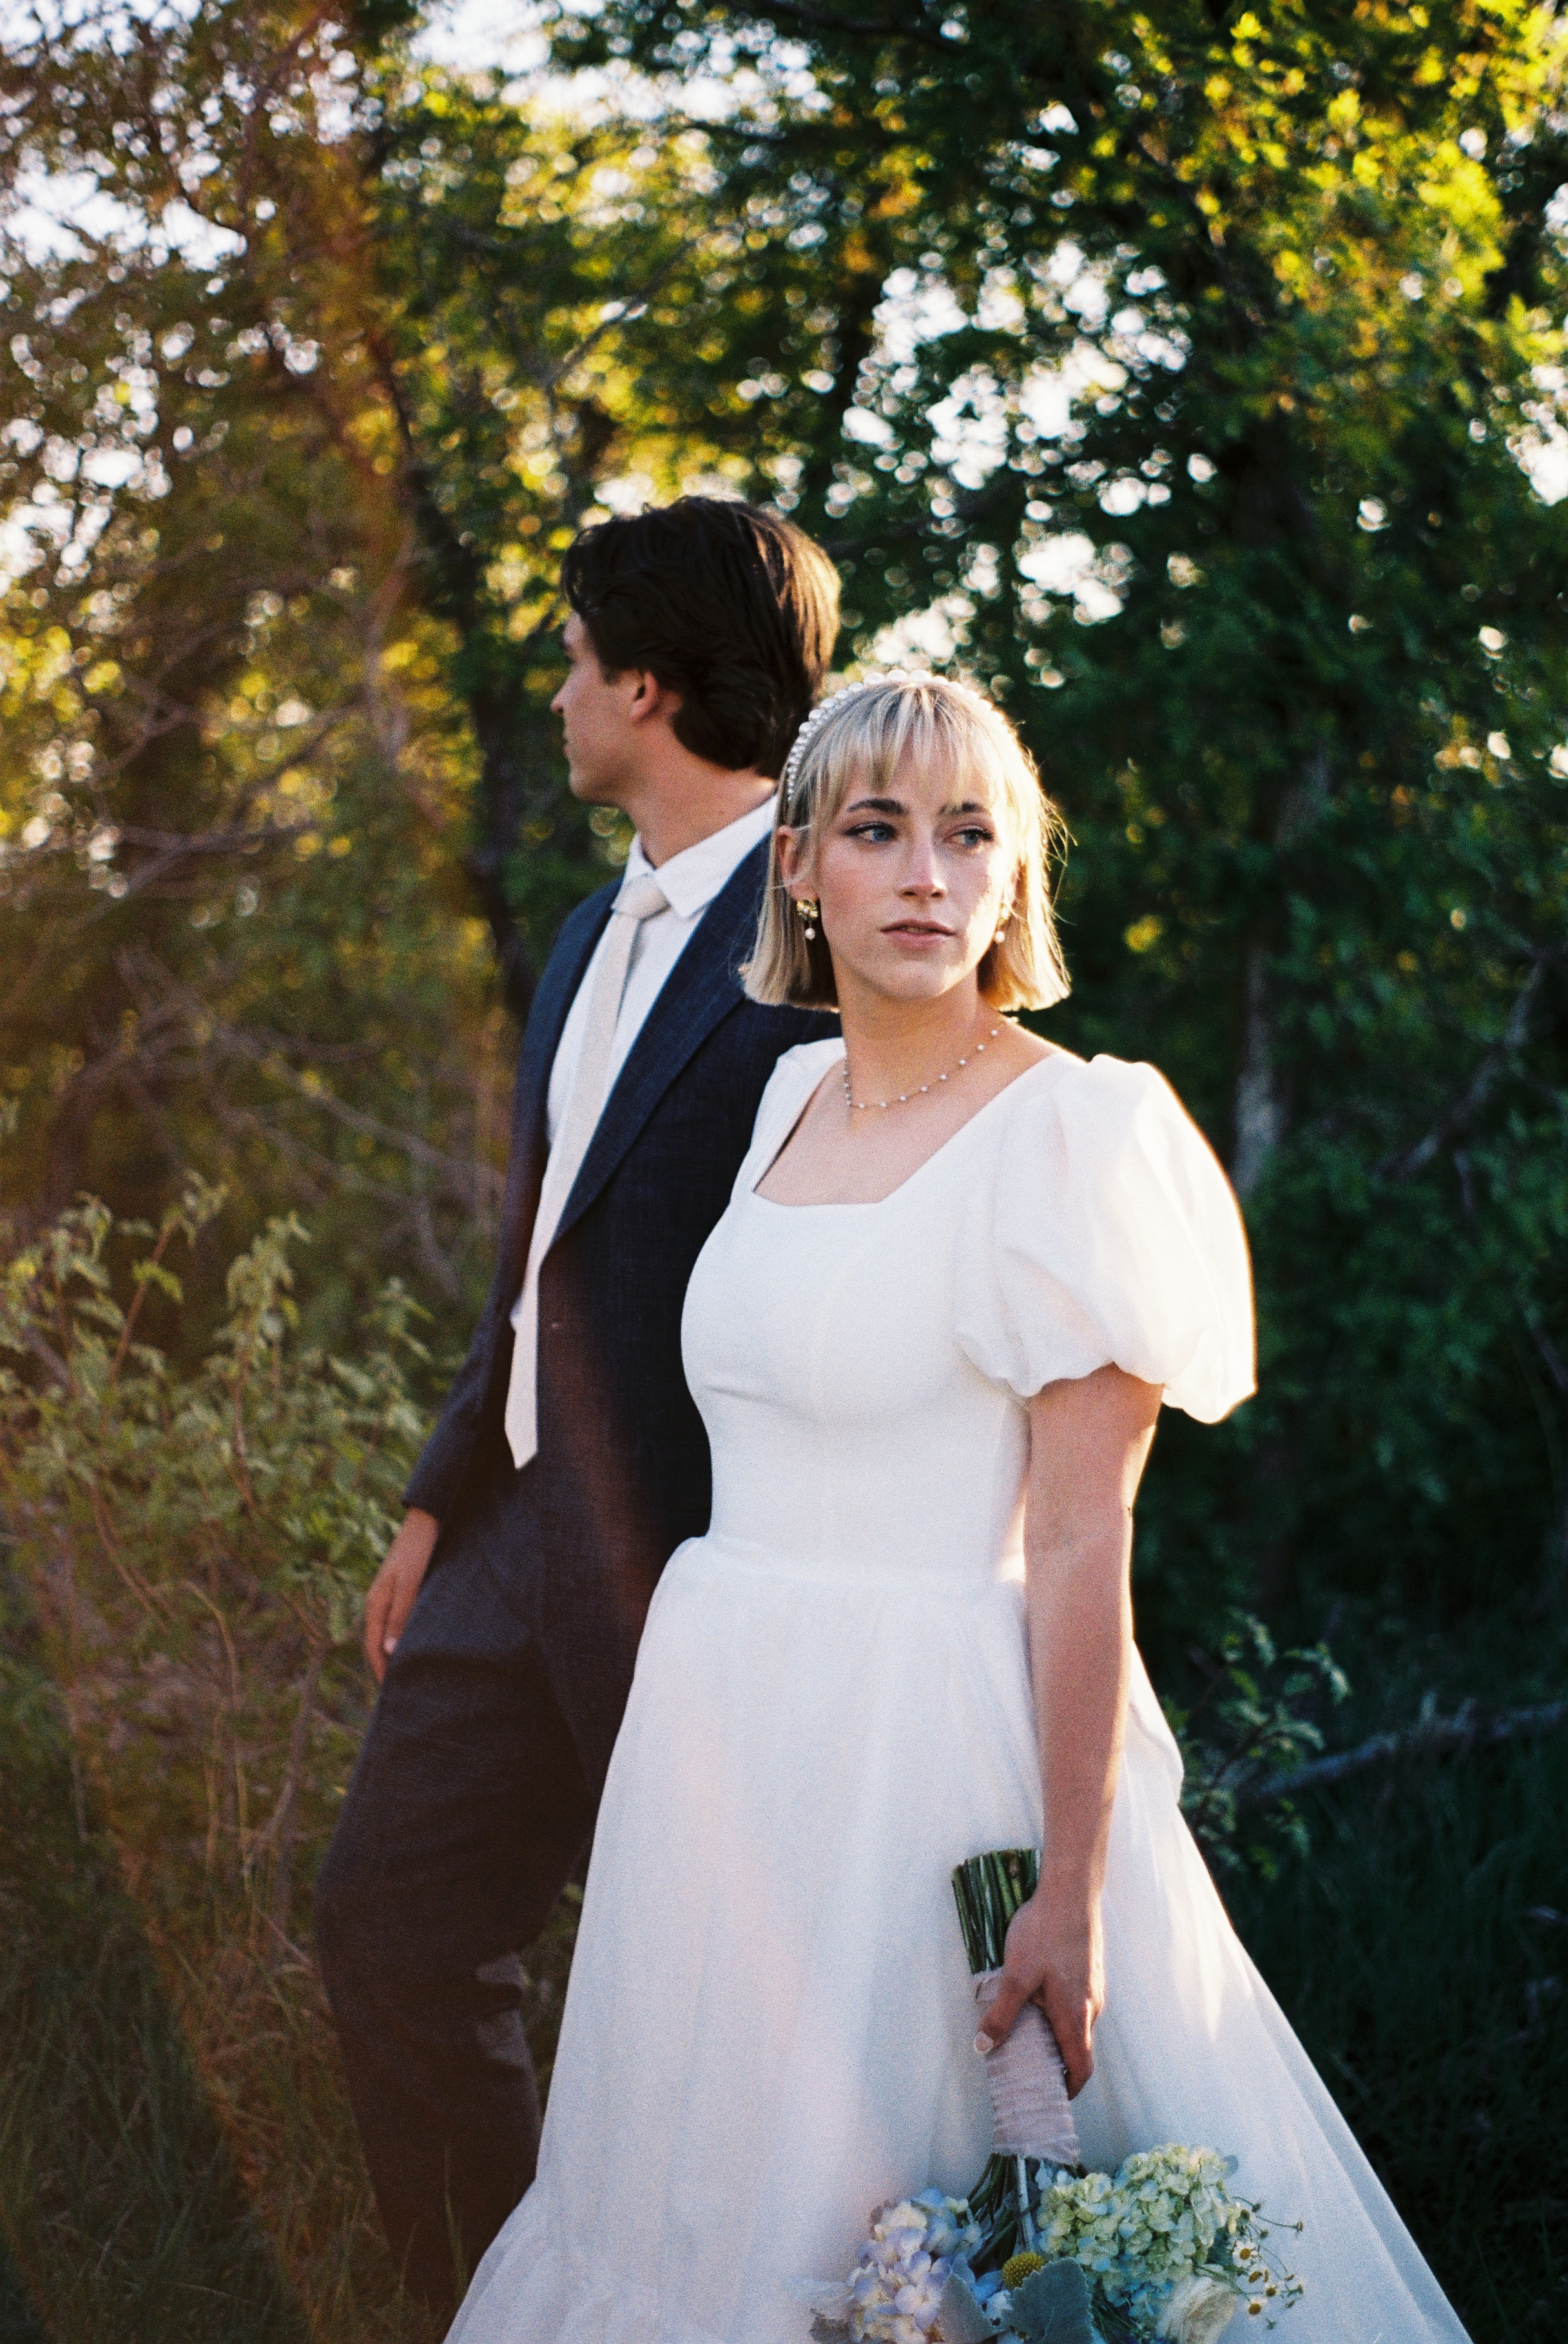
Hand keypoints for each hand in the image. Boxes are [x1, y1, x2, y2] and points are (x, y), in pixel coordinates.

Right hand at [362, 1507, 439, 1682]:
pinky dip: (403, 1637)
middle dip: (385, 1666)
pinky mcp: (402, 1590)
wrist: (426, 1521)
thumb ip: (400, 1617)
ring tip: (408, 1673)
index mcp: (375, 1604)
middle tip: (400, 1690)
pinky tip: (416, 1644)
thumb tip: (389, 1652)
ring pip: (388, 1633)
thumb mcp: (410, 1585)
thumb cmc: (418, 1552)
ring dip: (395, 1653)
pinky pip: (398, 1621)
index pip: (373, 1646)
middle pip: (378, 1643)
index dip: (381, 1670)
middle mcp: (378, 1603)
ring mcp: (389, 1596)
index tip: (391, 1692)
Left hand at [974, 1887, 1103, 2097]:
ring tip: (1028, 2031)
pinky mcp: (1090, 1970)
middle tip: (1030, 2067)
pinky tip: (1038, 1996)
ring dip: (1058, 2033)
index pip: (1081, 2068)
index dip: (1069, 2088)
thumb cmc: (1045, 1933)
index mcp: (1076, 2016)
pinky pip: (1078, 2002)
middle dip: (1058, 2062)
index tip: (1051, 2096)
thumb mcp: (1016, 1976)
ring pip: (1078, 2022)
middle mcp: (1092, 2006)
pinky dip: (1061, 2012)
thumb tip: (983, 2048)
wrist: (1071, 1891)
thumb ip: (1001, 2014)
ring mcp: (1094, 1986)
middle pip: (1079, 2047)